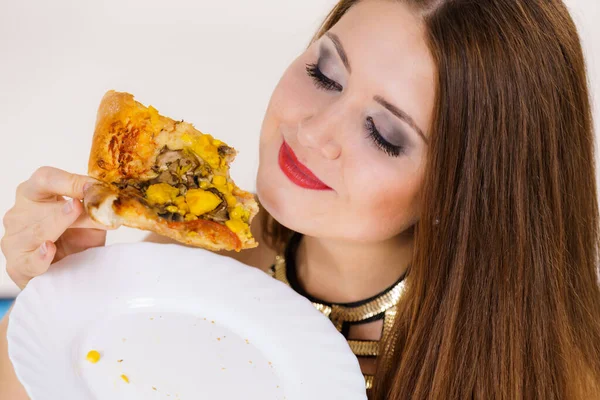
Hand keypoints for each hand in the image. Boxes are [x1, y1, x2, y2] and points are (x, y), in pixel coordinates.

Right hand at [1, 166, 111, 288]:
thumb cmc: (74, 236)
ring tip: (74, 218)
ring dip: (57, 225)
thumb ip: (95, 209)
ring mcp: (16, 238)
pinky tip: (49, 249)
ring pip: (36, 231)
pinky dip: (40, 256)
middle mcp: (21, 212)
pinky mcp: (18, 264)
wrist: (65, 269)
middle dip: (62, 207)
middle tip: (81, 206)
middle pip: (38, 205)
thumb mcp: (89, 220)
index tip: (93, 187)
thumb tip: (111, 203)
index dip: (70, 182)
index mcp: (35, 192)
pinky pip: (29, 260)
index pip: (46, 179)